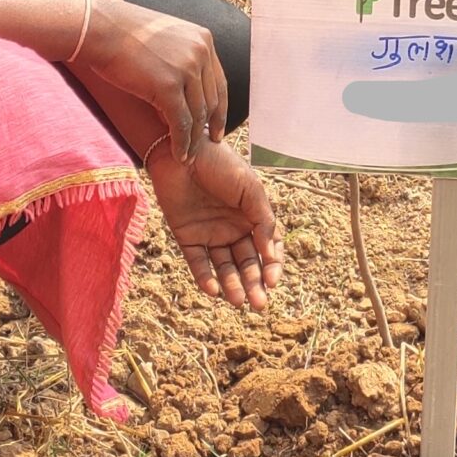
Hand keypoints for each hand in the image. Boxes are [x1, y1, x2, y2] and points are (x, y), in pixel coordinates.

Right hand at [77, 2, 226, 159]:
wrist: (101, 29)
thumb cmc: (125, 34)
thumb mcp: (166, 39)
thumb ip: (182, 59)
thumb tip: (187, 90)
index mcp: (203, 39)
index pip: (219, 82)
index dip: (220, 109)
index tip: (217, 127)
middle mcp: (200, 52)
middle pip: (211, 100)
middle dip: (209, 126)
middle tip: (206, 145)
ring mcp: (186, 69)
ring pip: (197, 114)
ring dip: (193, 140)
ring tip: (188, 156)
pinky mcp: (168, 87)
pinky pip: (181, 122)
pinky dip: (181, 142)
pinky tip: (179, 154)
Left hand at [146, 138, 283, 310]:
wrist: (183, 152)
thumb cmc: (222, 164)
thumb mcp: (250, 189)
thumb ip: (263, 220)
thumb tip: (271, 254)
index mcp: (252, 216)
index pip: (267, 248)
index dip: (272, 265)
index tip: (273, 281)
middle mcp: (233, 228)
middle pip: (247, 262)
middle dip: (254, 284)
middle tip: (259, 305)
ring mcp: (210, 233)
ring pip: (224, 267)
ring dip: (232, 285)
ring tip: (237, 301)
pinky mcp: (187, 237)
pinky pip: (198, 262)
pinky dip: (205, 278)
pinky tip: (214, 290)